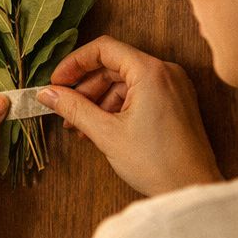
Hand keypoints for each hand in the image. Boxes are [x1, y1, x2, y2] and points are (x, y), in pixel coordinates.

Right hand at [35, 35, 220, 195]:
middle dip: (85, 87)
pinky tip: (101, 128)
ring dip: (99, 100)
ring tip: (80, 126)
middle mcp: (165, 72)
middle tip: (64, 109)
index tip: (56, 82)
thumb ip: (74, 108)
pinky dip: (117, 106)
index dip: (75, 63)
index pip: (104, 49)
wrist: (191, 188)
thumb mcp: (106, 133)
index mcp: (151, 72)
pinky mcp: (175, 101)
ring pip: (124, 81)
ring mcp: (173, 86)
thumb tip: (47, 93)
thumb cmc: (156, 162)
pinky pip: (139, 93)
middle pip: (113, 65)